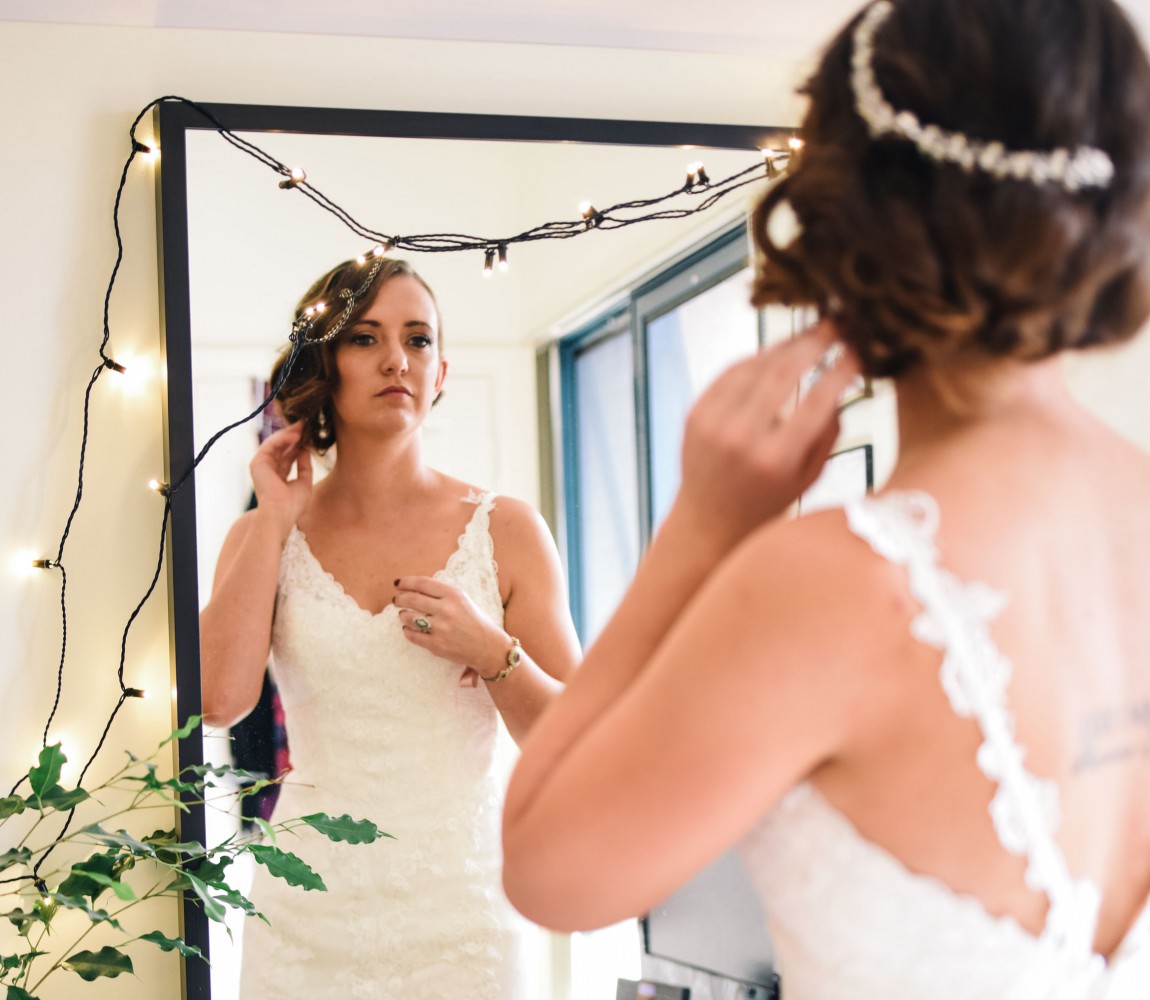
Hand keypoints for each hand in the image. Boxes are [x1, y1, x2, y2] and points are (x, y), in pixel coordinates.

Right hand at [249, 422, 312, 534]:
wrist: (281, 513)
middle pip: (281, 447)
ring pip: (275, 443)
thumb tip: (305, 449)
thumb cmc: (293, 504)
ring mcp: (262, 465)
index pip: (288, 455)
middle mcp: (268, 469)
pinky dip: (283, 438)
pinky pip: (270, 444)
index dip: (298, 444)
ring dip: (289, 433)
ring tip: (302, 426)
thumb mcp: (304, 481)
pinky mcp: (257, 462)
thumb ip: (304, 465)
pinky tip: (295, 435)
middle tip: (305, 424)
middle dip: (293, 435)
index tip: (309, 434)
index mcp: (278, 475)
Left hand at [394, 576, 506, 680]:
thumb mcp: (463, 599)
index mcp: (453, 595)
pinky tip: (409, 628)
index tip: (398, 584)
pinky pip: (412, 635)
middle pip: (412, 599)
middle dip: (400, 599)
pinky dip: (407, 630)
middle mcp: (446, 610)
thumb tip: (414, 587)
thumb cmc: (474, 620)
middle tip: (397, 600)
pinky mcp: (436, 645)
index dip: (406, 582)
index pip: (422, 583)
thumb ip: (441, 593)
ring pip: (408, 617)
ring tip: (404, 614)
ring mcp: (441, 628)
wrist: (488, 646)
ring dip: (402, 615)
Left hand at [671, 320, 860, 556]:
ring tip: (810, 333)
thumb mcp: (808, 478)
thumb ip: (827, 433)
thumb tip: (841, 384)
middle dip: (814, 342)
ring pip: (755, 366)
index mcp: (776, 458)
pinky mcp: (696, 413)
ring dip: (786, 345)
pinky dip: (756, 358)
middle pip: (784, 372)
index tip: (859, 350)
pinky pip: (730, 373)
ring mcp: (713, 422)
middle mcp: (741, 437)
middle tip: (837, 323)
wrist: (707, 520)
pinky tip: (777, 351)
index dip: (841, 369)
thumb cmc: (767, 503)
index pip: (818, 401)